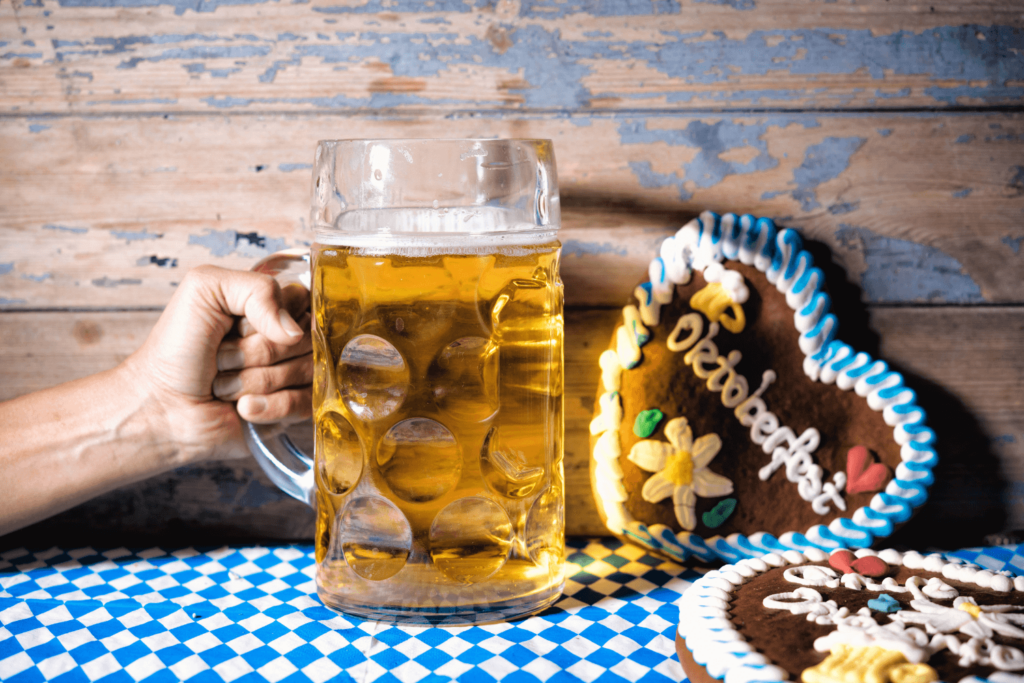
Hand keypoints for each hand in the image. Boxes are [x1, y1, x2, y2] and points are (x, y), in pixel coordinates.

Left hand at [126, 265, 311, 462]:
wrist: (160, 405)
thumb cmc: (176, 348)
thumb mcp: (204, 290)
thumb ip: (256, 288)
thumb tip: (294, 331)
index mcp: (271, 306)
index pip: (302, 302)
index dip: (269, 316)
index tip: (236, 325)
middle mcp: (286, 338)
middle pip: (303, 339)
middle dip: (254, 352)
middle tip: (222, 357)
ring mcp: (293, 374)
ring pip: (303, 372)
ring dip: (254, 381)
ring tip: (225, 383)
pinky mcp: (292, 409)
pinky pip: (302, 404)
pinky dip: (267, 406)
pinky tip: (242, 407)